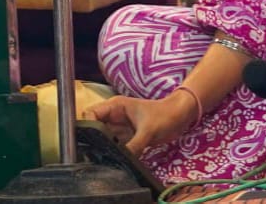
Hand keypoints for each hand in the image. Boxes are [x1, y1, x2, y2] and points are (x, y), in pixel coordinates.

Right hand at [83, 89, 198, 155]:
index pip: (92, 113)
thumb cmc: (164, 116)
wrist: (180, 117)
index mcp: (115, 106)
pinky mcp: (126, 137)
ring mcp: (120, 126)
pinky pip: (114, 144)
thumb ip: (133, 146)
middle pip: (94, 125)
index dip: (86, 125)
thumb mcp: (148, 131)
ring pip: (103, 136)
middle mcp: (114, 116)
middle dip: (92, 137)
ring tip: (99, 156)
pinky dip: (112, 150)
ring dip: (102, 145)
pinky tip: (111, 158)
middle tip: (90, 151)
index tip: (86, 139)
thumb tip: (121, 159)